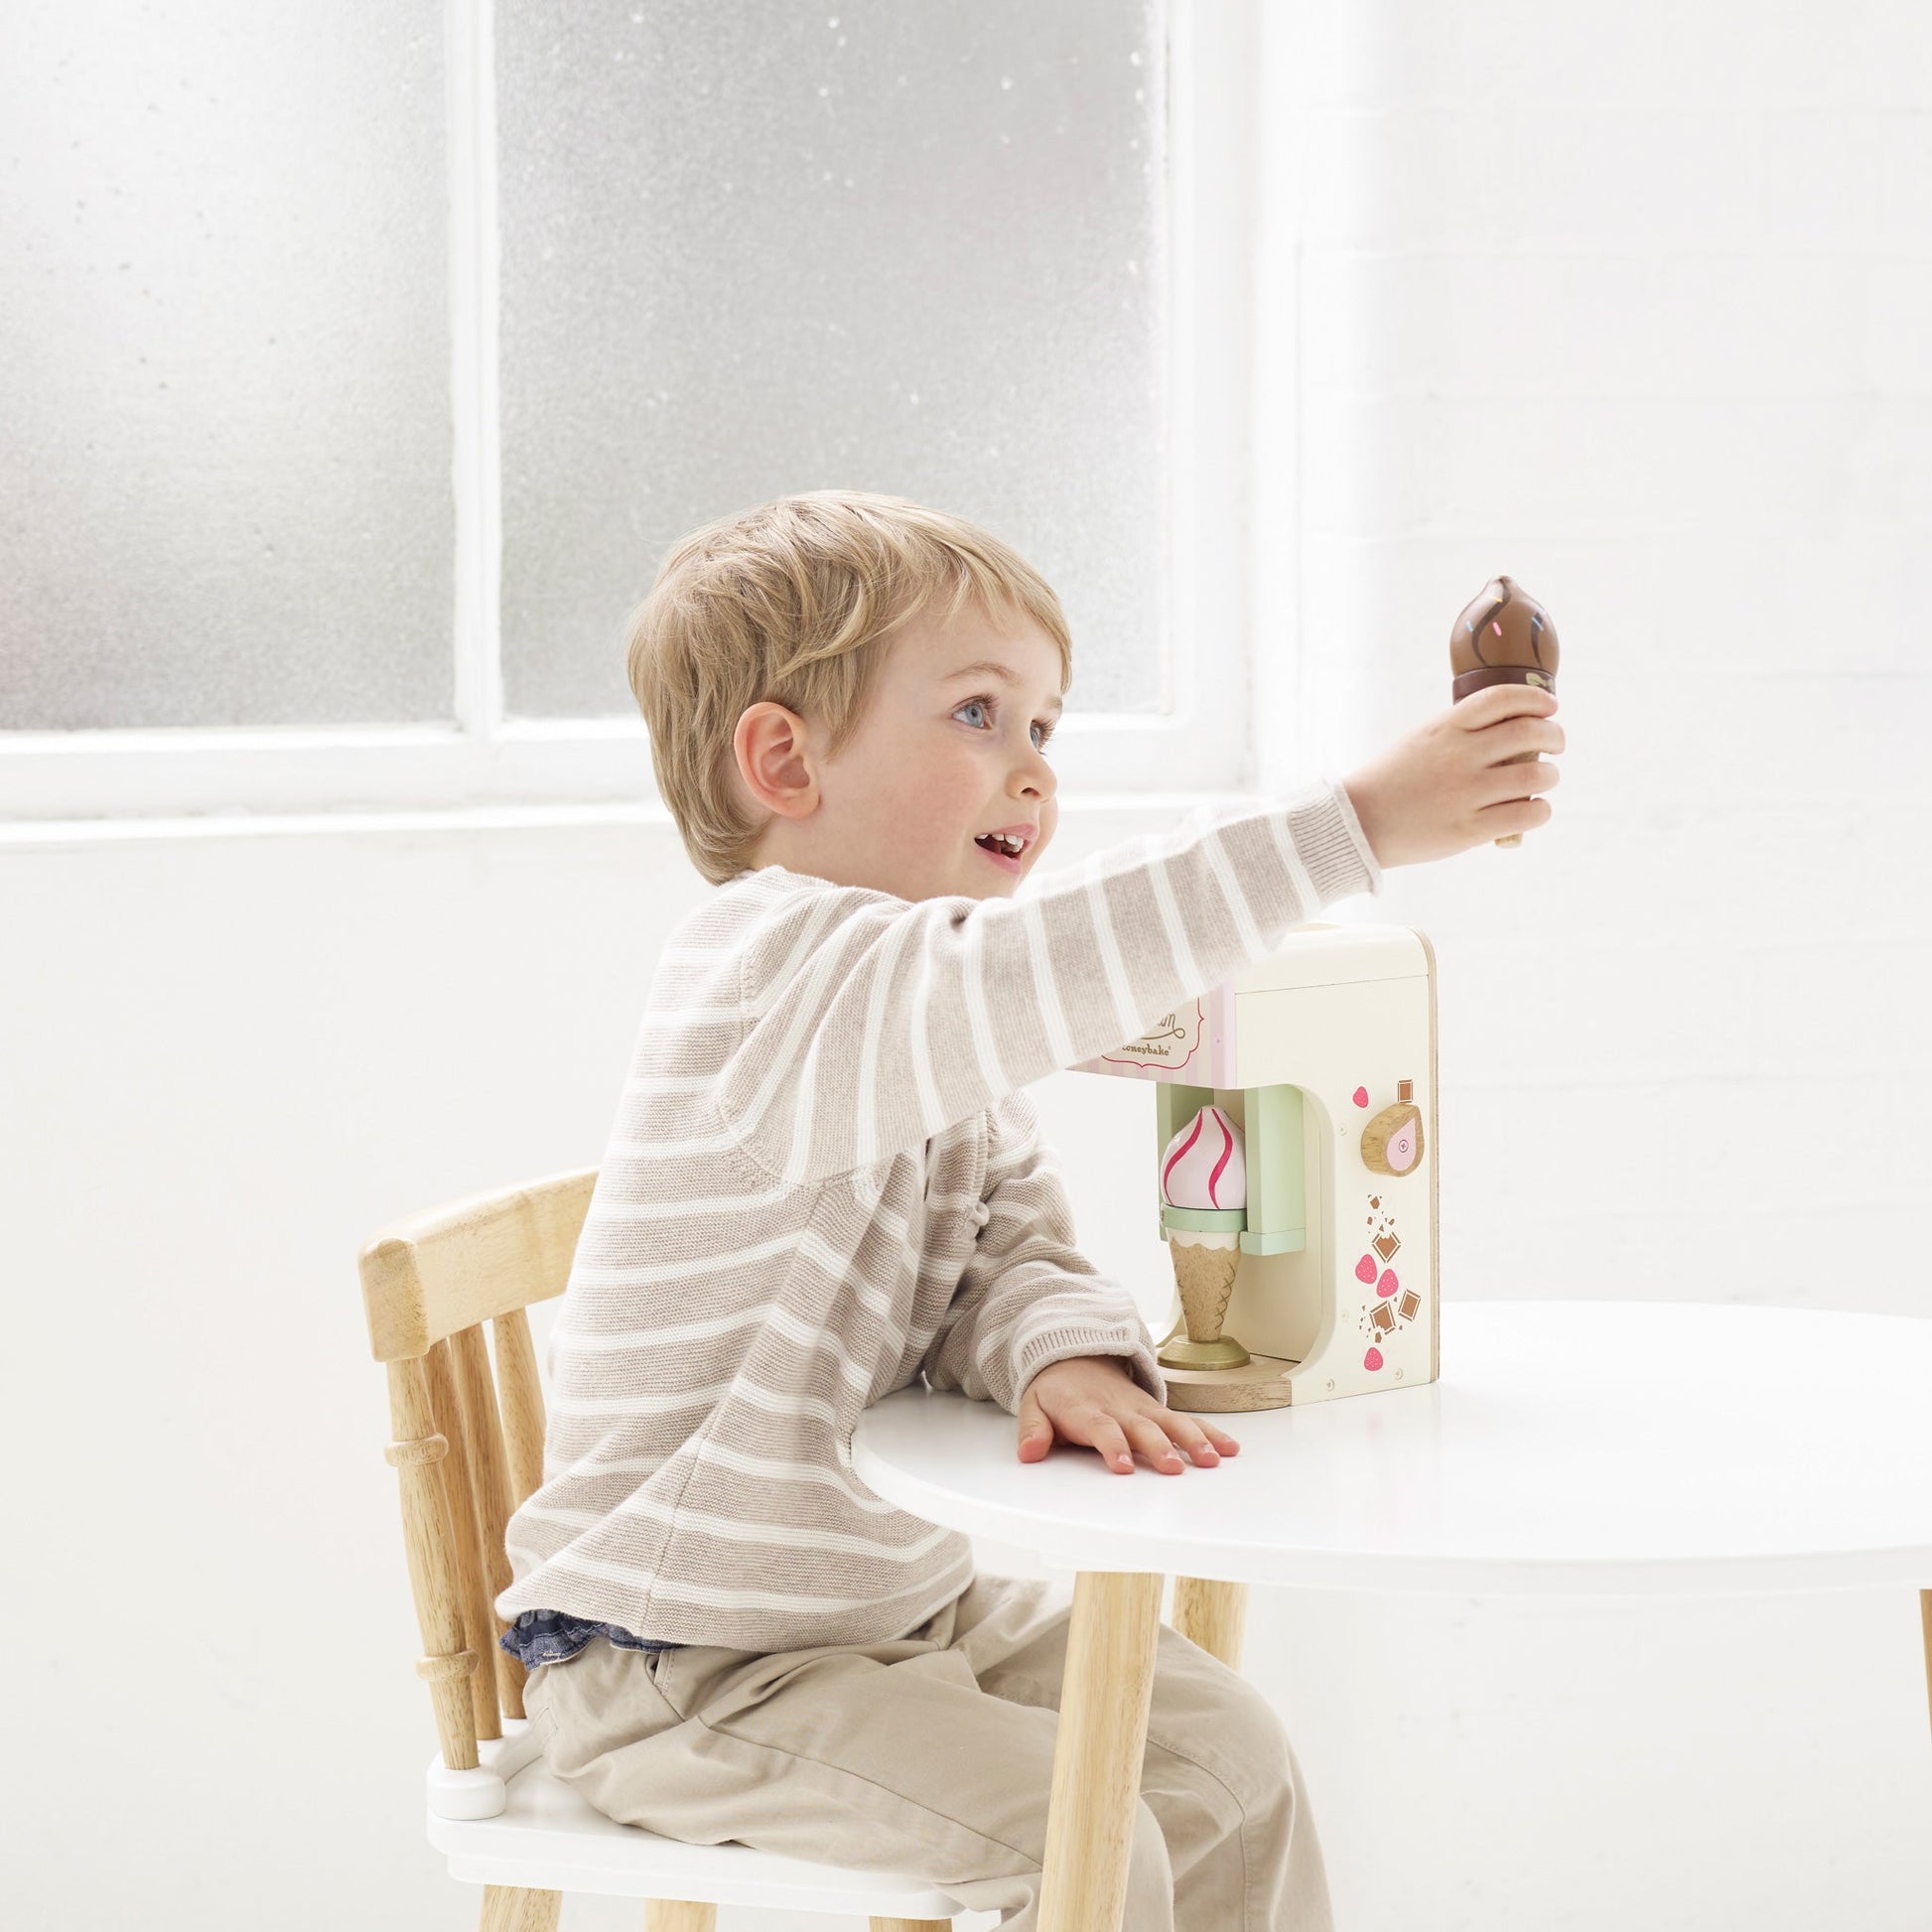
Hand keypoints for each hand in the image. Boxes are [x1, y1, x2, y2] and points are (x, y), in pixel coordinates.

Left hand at [1016, 1356, 1240, 1474]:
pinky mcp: (1157, 1410)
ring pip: (1171, 1423)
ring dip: (1192, 1440)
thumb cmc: (1056, 1391)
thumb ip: (1032, 1430)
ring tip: (1212, 1459)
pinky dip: (1208, 1433)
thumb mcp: (1032, 1405)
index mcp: (1086, 1410)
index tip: (1122, 1467)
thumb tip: (1029, 1453)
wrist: (1075, 1356)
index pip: (1102, 1429)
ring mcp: (1141, 1408)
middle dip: (1159, 1447)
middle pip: (1142, 1428)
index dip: (1112, 1447)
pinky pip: (1185, 1421)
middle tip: (1174, 1468)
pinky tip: (1229, 1449)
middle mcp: (1119, 1408)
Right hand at [1341, 684, 1563, 867]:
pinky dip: (1540, 810)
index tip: (1549, 706)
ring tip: (1545, 780)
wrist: (1360, 822)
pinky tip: (1534, 809)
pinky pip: (1527, 814)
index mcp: (1446, 727)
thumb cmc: (1394, 780)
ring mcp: (1466, 793)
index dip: (1536, 699)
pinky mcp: (1470, 829)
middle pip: (1530, 733)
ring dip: (1550, 776)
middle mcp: (1459, 755)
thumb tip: (1512, 731)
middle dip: (1554, 736)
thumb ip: (1461, 732)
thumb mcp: (1422, 739)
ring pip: (1536, 776)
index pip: (1504, 698)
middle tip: (1555, 744)